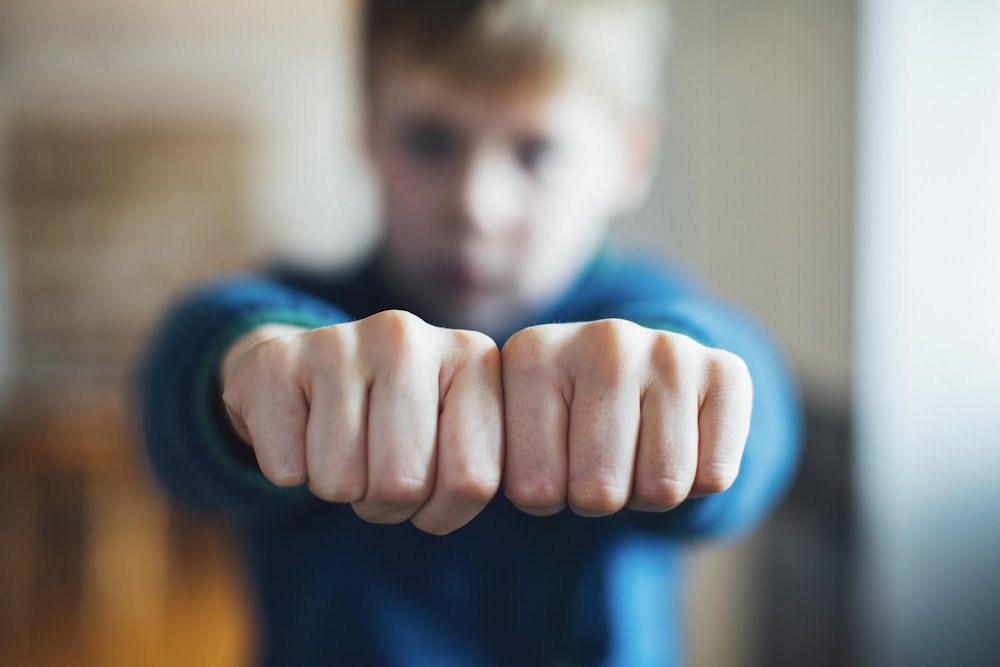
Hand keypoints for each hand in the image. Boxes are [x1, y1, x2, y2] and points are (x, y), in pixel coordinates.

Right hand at [220, 310, 502, 534]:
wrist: (303, 371)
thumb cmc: (394, 421)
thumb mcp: (452, 438)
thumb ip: (480, 467)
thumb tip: (503, 494)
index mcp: (472, 358)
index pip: (473, 482)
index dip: (443, 512)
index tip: (429, 492)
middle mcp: (409, 336)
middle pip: (403, 484)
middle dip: (385, 504)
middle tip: (375, 470)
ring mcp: (340, 340)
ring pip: (341, 482)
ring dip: (337, 487)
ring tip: (340, 448)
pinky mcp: (278, 360)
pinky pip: (286, 468)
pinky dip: (288, 469)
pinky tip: (299, 429)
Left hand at [500, 319, 751, 516]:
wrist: (647, 372)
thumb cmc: (568, 418)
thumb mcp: (517, 429)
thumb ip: (489, 456)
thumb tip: (470, 489)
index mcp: (531, 353)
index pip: (534, 490)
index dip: (546, 497)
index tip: (551, 461)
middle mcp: (601, 338)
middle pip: (599, 492)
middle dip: (599, 496)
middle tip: (602, 458)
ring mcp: (666, 349)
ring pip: (662, 487)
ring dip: (649, 490)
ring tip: (638, 448)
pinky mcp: (724, 369)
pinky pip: (714, 474)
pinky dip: (701, 478)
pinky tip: (684, 439)